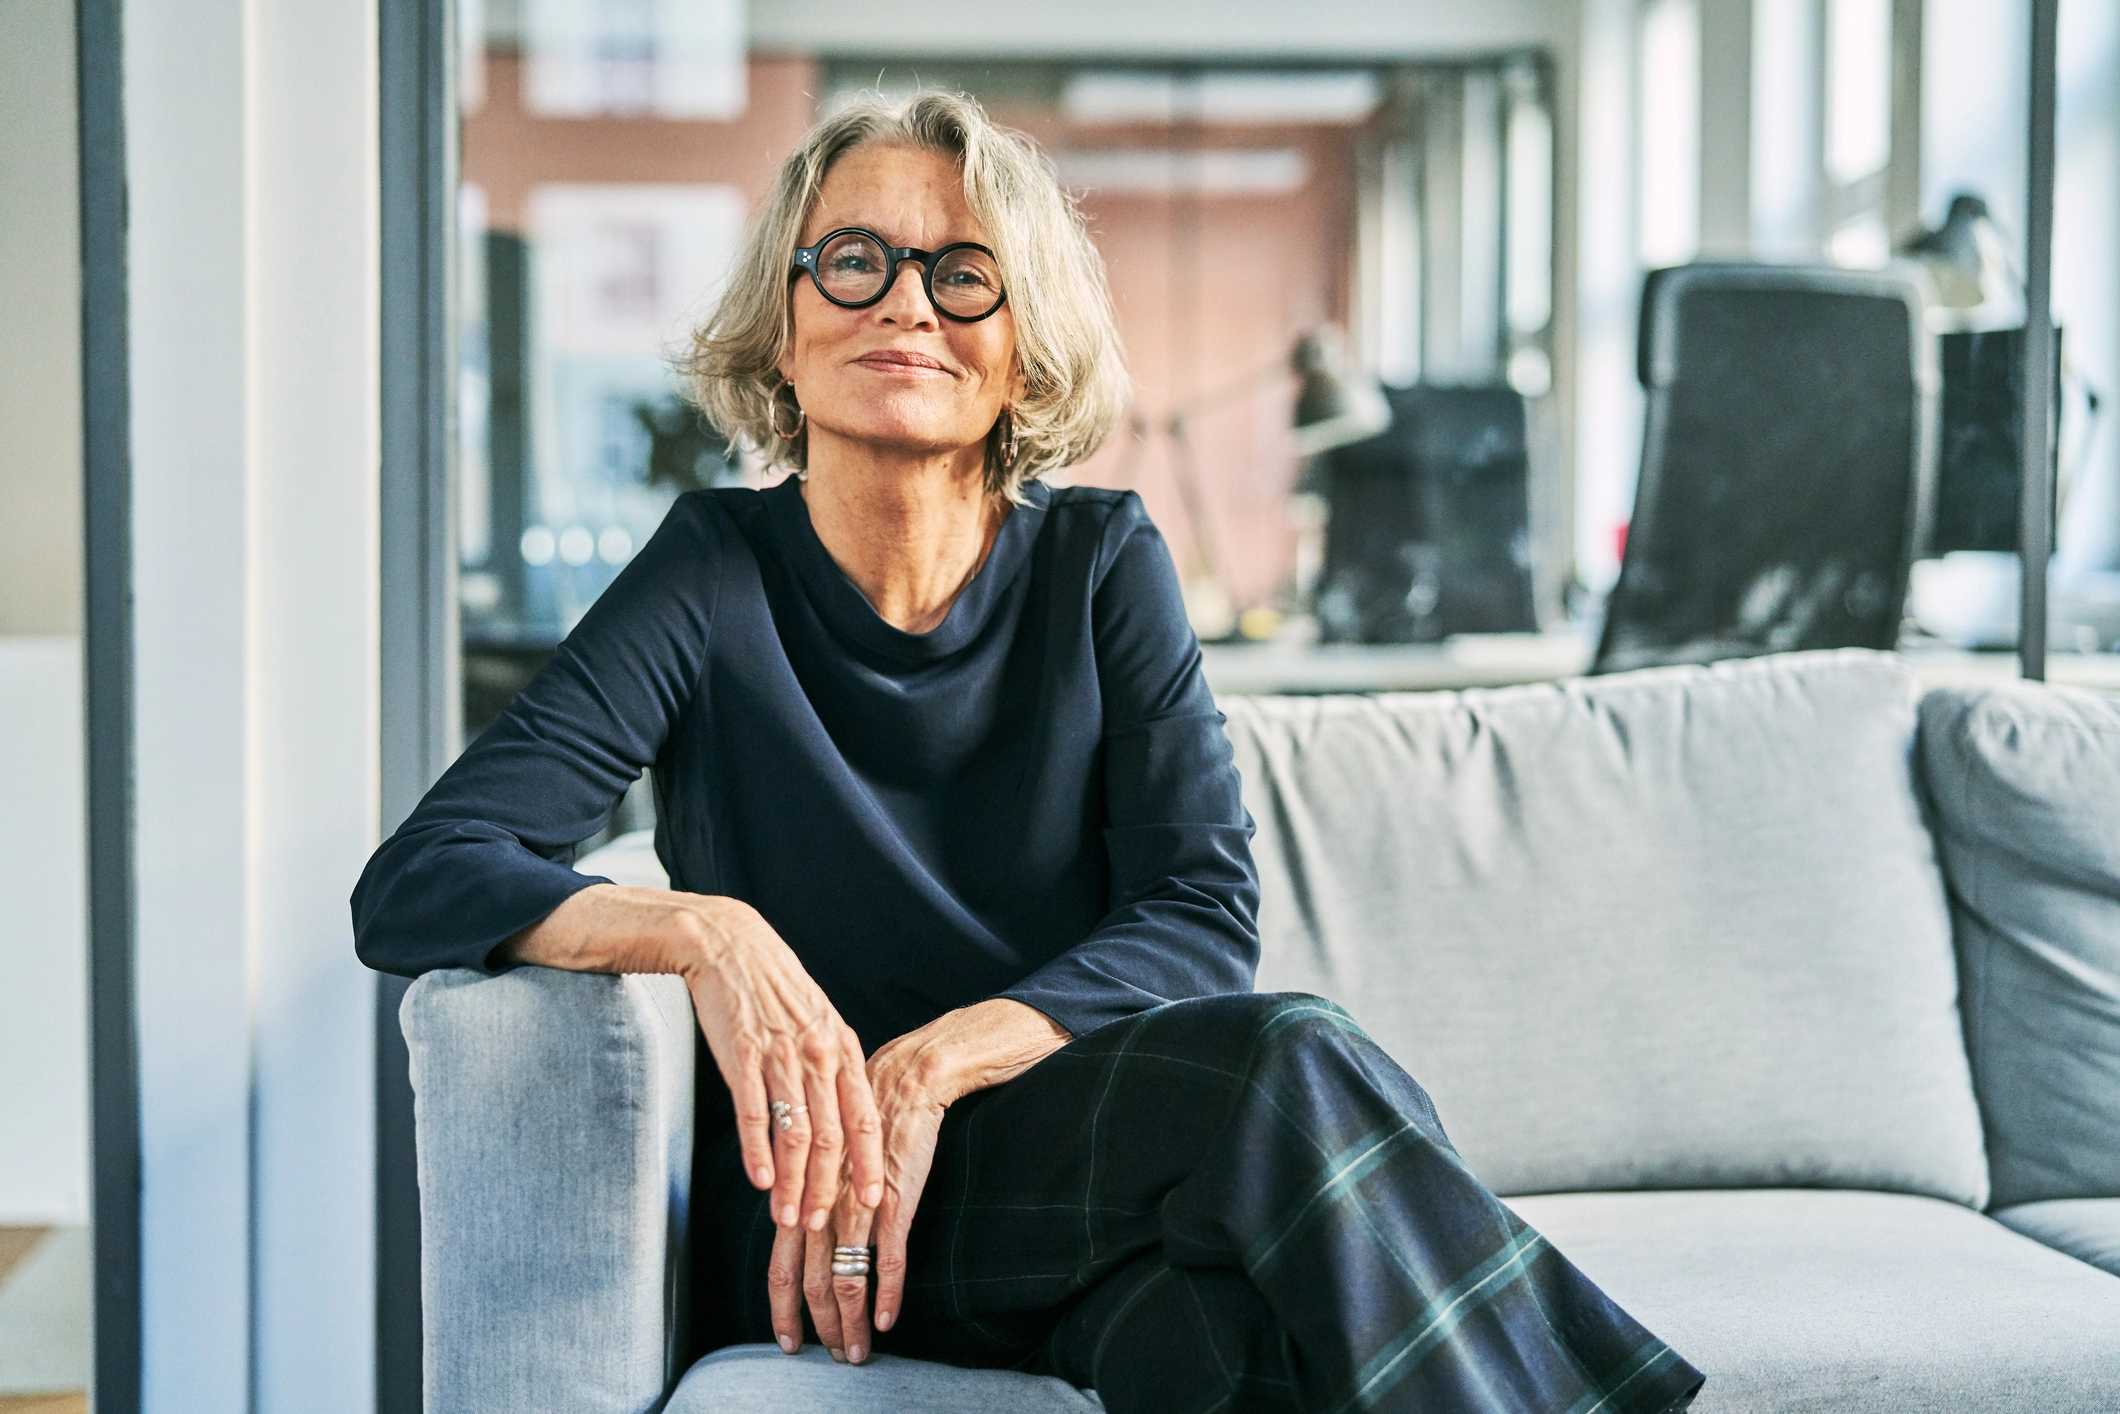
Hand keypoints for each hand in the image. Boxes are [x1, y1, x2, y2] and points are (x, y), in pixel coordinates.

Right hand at [678, 894, 885, 1231]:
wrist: (731, 945)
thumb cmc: (776, 987)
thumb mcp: (818, 1020)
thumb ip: (831, 1063)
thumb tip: (841, 1111)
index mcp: (841, 1048)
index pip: (864, 1118)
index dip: (869, 1164)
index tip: (874, 1202)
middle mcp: (817, 1055)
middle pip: (830, 1137)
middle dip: (827, 1189)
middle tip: (823, 1229)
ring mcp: (780, 1056)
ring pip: (794, 1133)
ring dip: (791, 1183)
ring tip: (786, 1218)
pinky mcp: (742, 1056)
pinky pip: (754, 1113)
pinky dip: (758, 1152)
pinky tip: (759, 1182)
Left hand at [768, 1063, 945, 1363]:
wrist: (902, 1083)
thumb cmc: (862, 1120)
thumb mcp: (823, 1162)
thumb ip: (809, 1199)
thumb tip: (798, 1234)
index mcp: (801, 1199)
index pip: (780, 1268)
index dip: (782, 1310)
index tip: (788, 1339)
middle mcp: (822, 1207)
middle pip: (810, 1284)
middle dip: (818, 1327)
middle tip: (828, 1355)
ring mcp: (858, 1207)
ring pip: (846, 1279)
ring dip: (850, 1322)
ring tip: (856, 1351)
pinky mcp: (895, 1202)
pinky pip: (889, 1259)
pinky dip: (887, 1294)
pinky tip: (886, 1320)